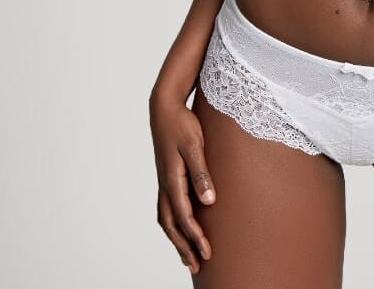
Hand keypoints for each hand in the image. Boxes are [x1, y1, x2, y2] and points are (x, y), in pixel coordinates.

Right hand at [149, 91, 216, 275]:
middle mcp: (165, 184)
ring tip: (187, 257)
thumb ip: (201, 173)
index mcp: (172, 179)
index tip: (208, 252)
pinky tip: (180, 228)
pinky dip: (172, 224)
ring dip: (176, 239)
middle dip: (183, 246)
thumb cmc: (182, 124)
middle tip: (197, 266)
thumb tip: (209, 201)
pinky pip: (166, 208)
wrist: (165, 108)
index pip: (184, 216)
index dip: (195, 236)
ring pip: (165, 219)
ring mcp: (163, 181)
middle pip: (171, 224)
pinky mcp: (166, 176)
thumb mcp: (195, 145)